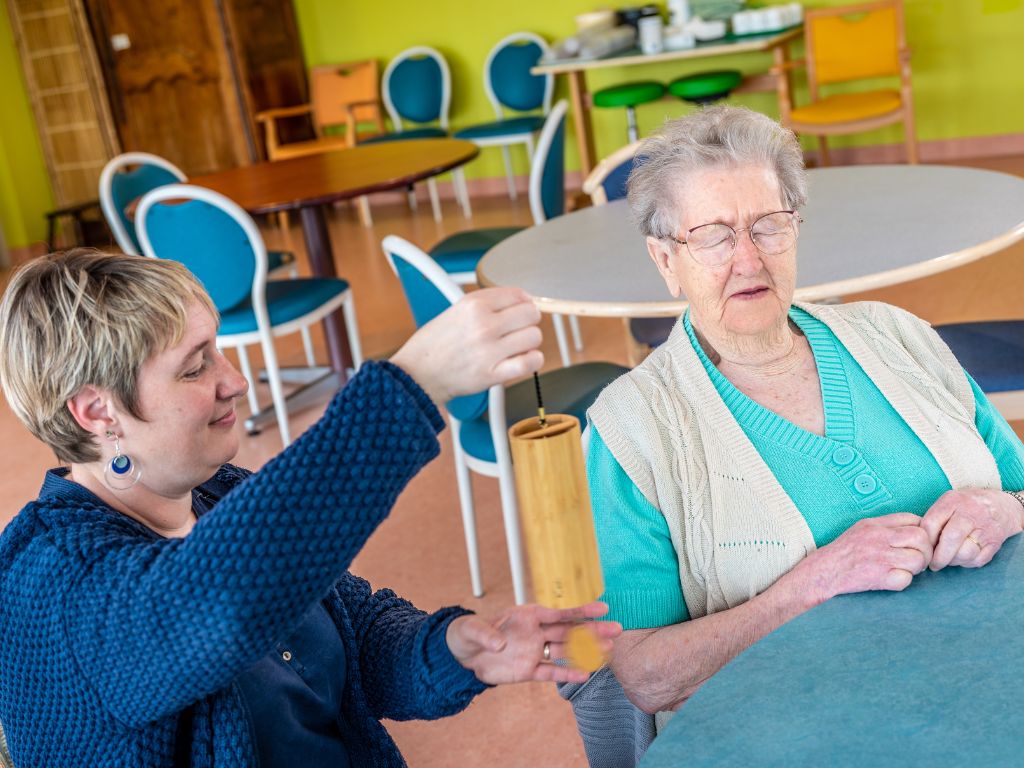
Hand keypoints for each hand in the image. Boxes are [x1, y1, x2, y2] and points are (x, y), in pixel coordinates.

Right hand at [390, 287, 542, 404]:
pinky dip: (533, 361)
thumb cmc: (435, 344)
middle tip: (517, 330)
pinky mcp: (492, 374)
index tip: (520, 310)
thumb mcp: (457, 309)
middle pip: (531, 314)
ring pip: (534, 337)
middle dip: (528, 322)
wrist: (416, 374)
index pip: (518, 294)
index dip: (524, 303)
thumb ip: (489, 302)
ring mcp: (488, 350)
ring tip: (515, 347)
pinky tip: (523, 359)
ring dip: (529, 342)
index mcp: (473, 304)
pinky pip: (530, 363)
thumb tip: (524, 300)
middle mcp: (483, 325)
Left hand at [446, 601, 621, 684]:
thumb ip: (486, 634)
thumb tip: (499, 645)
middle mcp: (536, 632)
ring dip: (586, 651)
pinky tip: (584, 675)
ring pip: (566, 651)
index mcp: (528, 615)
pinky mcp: (529, 670)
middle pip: (570, 631)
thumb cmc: (470, 633)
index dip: (581, 610)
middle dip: (593, 630)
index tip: (603, 607)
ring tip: (609, 651)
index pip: (559, 612)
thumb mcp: (473, 630)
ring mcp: (535, 651)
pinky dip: (566, 675)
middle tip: (617, 630)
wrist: (464, 655)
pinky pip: (551, 673)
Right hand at [797, 513, 932, 600]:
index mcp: (874, 524)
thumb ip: (886, 527)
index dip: (922, 530)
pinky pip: (906, 579)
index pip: (913, 519)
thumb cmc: (843, 553)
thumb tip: (915, 529)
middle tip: (917, 559)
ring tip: (904, 569)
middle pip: (921, 538)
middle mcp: (877, 538)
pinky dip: (903, 582)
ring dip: (915, 568)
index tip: (917, 542)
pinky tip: (892, 580)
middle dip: (925, 550)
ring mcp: (878, 558)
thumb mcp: (861, 530)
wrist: (822, 574)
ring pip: (918, 559)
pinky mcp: (878, 577)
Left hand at [919, 488, 1022, 570]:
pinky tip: (964, 556)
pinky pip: (977, 560)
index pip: (931, 523)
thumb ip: (935, 518)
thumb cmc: (966, 507)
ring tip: (950, 557)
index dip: (924, 541)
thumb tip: (920, 544)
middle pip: (951, 538)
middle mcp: (971, 513)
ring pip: (965, 553)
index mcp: (953, 501)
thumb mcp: (948, 503)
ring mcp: (985, 528)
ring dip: (954, 561)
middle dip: (939, 557)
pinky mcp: (996, 542)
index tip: (922, 550)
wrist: (1002, 506)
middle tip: (933, 564)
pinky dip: (967, 563)